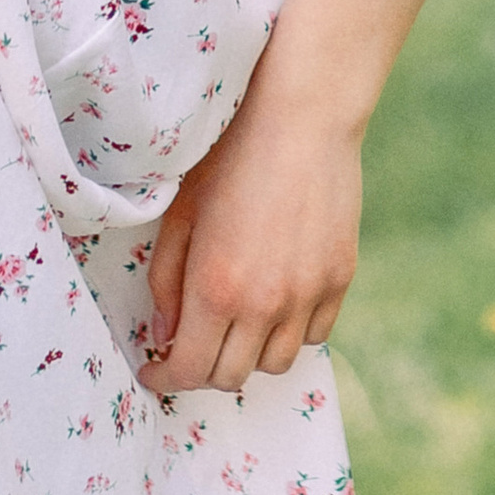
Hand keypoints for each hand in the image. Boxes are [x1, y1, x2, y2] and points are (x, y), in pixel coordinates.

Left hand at [139, 63, 360, 394]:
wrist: (302, 116)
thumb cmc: (231, 154)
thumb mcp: (181, 212)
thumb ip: (165, 280)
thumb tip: (165, 335)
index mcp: (216, 288)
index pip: (189, 370)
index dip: (165, 378)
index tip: (154, 369)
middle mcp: (264, 304)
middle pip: (230, 376)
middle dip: (202, 368)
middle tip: (190, 343)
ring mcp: (307, 295)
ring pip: (275, 364)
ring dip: (249, 354)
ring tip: (235, 323)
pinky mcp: (339, 280)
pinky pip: (313, 335)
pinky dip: (290, 332)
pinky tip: (275, 302)